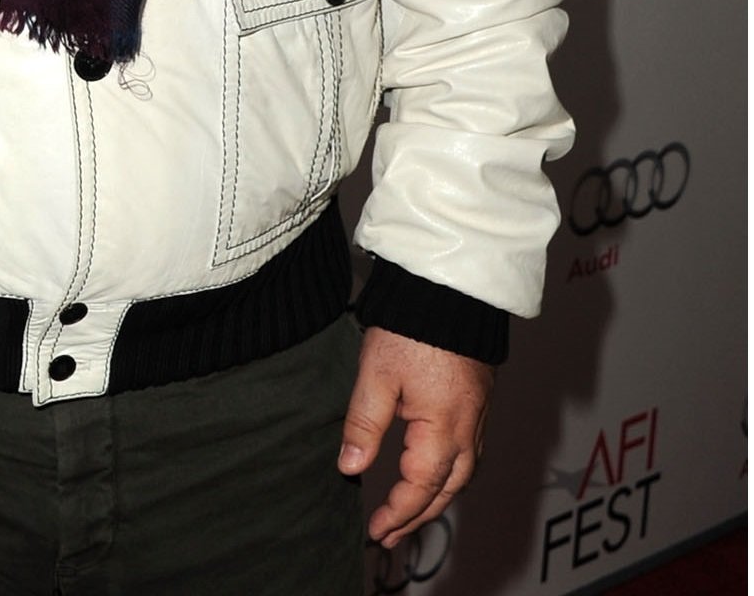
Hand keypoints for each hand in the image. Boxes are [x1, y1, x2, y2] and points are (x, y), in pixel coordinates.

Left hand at [338, 328, 493, 546]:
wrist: (450, 294)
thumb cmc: (411, 330)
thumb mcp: (376, 376)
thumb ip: (364, 424)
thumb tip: (349, 468)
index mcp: (443, 430)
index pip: (420, 487)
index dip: (398, 513)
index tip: (377, 530)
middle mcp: (468, 432)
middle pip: (446, 490)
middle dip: (418, 516)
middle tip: (391, 535)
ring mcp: (478, 419)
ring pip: (462, 475)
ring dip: (435, 499)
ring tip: (408, 514)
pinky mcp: (480, 404)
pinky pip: (469, 455)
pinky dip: (450, 476)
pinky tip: (434, 475)